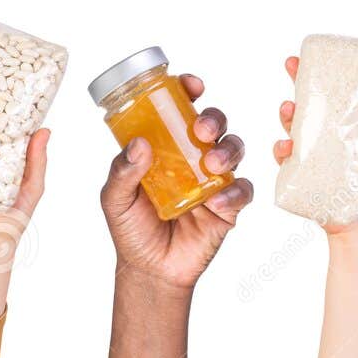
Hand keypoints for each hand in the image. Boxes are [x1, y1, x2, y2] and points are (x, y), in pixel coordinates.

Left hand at [99, 74, 253, 290]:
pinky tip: (216, 200)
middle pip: (214, 124)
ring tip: (213, 164)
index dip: (188, 91)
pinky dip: (234, 191)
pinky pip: (242, 191)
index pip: (181, 110)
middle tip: (201, 129)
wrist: (150, 271)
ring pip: (234, 150)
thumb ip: (122, 171)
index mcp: (166, 147)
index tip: (191, 85)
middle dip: (213, 118)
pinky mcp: (228, 207)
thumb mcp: (115, 198)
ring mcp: (213, 180)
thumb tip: (140, 143)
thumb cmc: (131, 229)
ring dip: (228, 150)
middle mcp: (193, 157)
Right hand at [272, 55, 357, 239]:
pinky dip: (282, 151)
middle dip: (295, 84)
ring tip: (290, 109)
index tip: (307, 57)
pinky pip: (285, 160)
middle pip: (306, 105)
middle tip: (292, 68)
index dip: (317, 75)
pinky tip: (286, 148)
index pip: (331, 95)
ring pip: (292, 128)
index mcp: (346, 128)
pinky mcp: (300, 176)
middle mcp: (325, 138)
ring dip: (287, 115)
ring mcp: (311, 156)